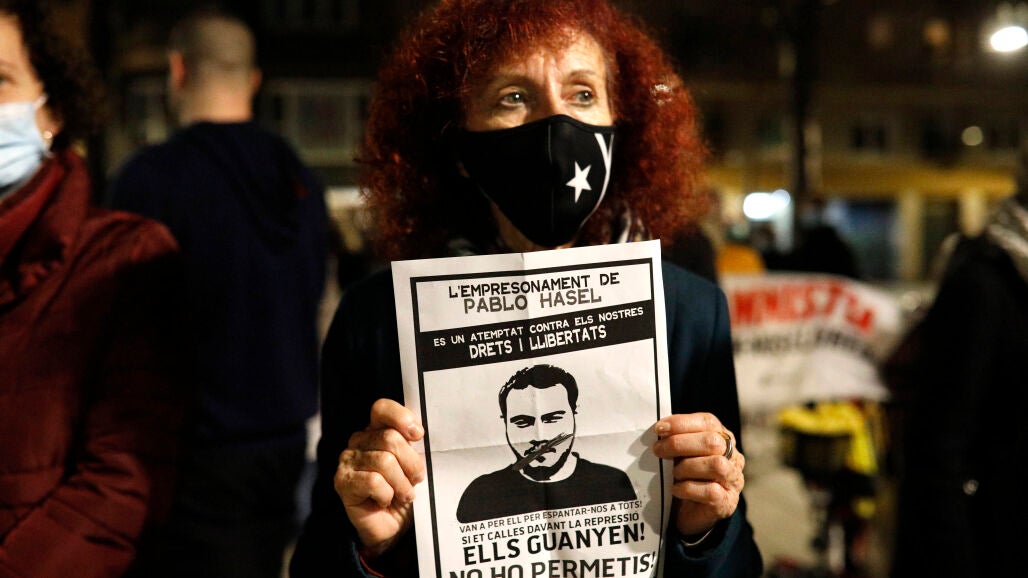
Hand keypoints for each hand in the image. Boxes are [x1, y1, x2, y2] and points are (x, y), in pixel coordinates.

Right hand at [335, 398, 425, 558]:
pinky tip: (385, 501)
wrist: (393, 527)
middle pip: (390, 438)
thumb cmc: (404, 491)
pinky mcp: (342, 482)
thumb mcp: (414, 464)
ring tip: (404, 494)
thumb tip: (418, 432)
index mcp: (376, 430)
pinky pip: (373, 481)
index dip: (402, 418)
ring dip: (402, 483)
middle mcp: (358, 441)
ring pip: (384, 462)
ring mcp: (347, 460)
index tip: (419, 435)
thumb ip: (413, 445)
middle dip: (411, 463)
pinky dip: (387, 494)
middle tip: (416, 479)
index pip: (382, 409)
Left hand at [651, 412, 744, 536]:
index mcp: (722, 439)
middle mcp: (732, 457)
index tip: (659, 428)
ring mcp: (733, 480)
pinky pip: (711, 491)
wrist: (688, 514)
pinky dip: (688, 488)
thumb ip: (676, 440)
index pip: (708, 422)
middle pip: (713, 442)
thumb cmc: (683, 477)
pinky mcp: (727, 502)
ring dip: (687, 467)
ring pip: (716, 465)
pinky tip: (675, 489)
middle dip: (680, 443)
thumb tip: (659, 431)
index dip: (683, 423)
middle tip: (658, 450)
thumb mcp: (680, 454)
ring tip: (672, 473)